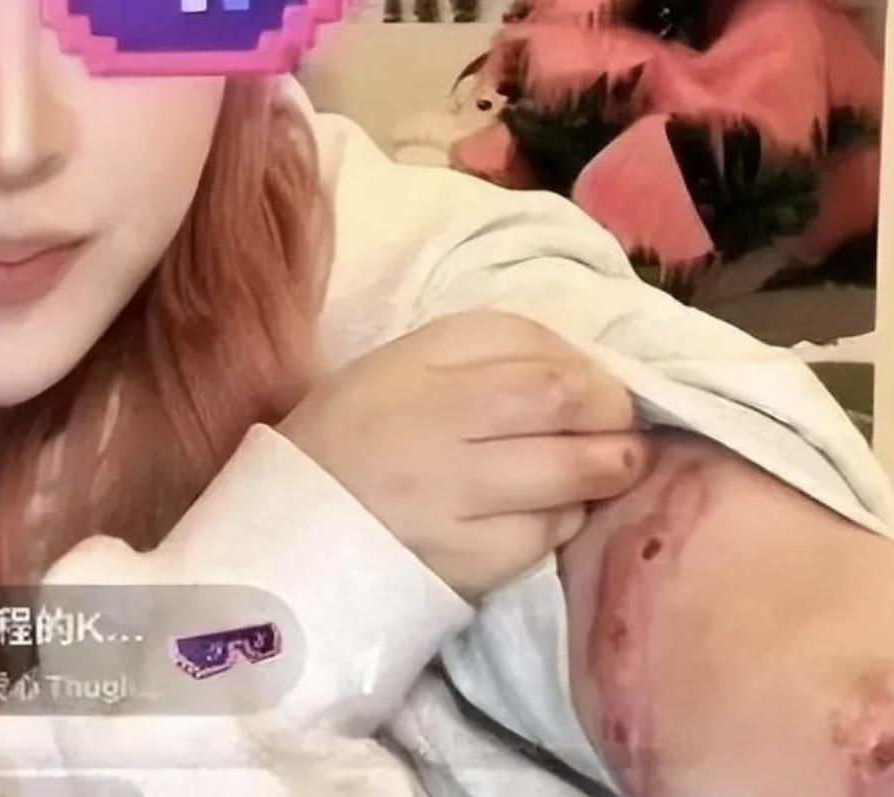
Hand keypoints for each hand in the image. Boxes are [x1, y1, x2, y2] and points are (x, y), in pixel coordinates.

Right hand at [279, 311, 650, 600]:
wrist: (292, 529)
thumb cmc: (358, 427)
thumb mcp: (412, 359)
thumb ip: (496, 346)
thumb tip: (583, 368)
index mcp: (425, 375)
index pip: (543, 371)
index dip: (595, 380)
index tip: (602, 387)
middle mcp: (439, 437)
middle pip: (563, 416)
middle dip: (615, 422)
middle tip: (623, 428)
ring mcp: (454, 509)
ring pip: (568, 484)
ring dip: (604, 472)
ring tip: (605, 465)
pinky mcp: (465, 569)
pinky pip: (544, 540)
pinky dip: (564, 519)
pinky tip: (549, 507)